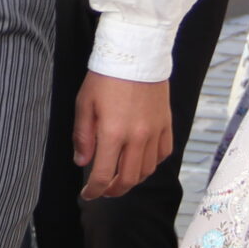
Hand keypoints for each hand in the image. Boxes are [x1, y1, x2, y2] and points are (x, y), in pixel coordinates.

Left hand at [73, 71, 173, 199]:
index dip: (93, 191)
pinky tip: (141, 160)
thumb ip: (83, 136)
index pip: (103, 175)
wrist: (136, 53)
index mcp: (112, 133)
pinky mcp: (166, 124)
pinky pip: (163, 154)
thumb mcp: (84, 104)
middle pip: (128, 179)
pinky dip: (151, 163)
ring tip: (121, 177)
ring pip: (147, 170)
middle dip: (114, 191)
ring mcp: (154, 132)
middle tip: (104, 191)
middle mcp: (137, 137)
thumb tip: (82, 162)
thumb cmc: (106, 76)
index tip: (87, 194)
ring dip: (133, 179)